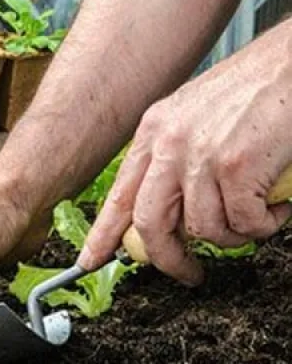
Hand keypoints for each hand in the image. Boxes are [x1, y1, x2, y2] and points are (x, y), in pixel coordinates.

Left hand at [79, 26, 291, 283]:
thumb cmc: (258, 89)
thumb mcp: (197, 118)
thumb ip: (176, 158)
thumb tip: (171, 211)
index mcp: (154, 131)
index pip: (119, 195)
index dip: (103, 234)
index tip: (89, 262)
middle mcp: (169, 142)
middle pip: (150, 223)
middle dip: (169, 259)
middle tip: (189, 274)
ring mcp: (201, 154)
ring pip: (204, 229)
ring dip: (234, 236)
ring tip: (257, 217)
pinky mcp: (238, 166)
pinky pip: (244, 223)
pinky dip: (265, 225)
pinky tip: (278, 207)